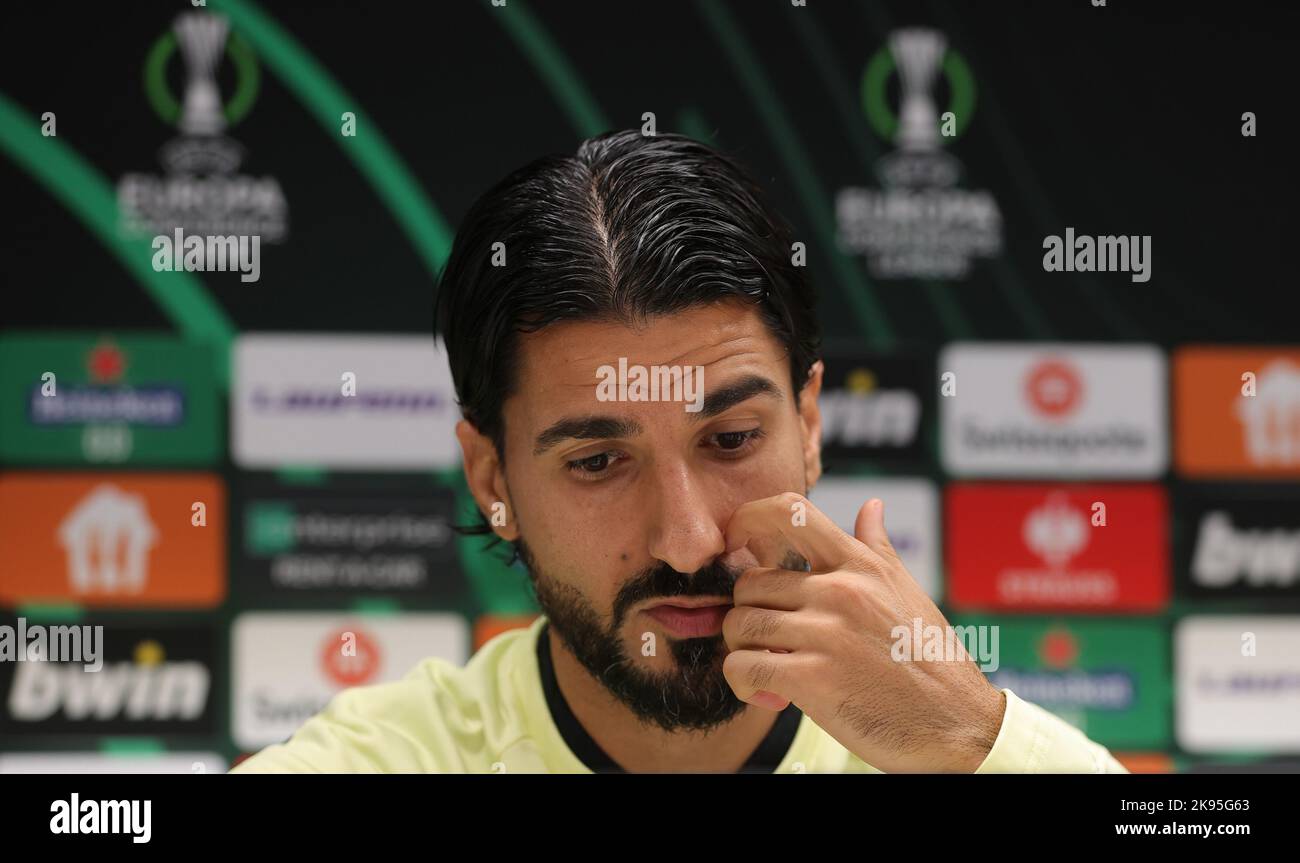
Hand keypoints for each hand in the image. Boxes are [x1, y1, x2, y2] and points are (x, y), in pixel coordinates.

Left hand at [720, 492, 1005, 772]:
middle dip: (749, 614)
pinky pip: (742, 666)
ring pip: (739, 625)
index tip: (737, 543)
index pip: (790, 512)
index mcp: (860, 565)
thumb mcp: (906, 592)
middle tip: (770, 643)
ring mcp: (825, 633)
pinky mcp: (812, 678)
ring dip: (744, 652)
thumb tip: (870, 505)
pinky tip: (771, 695)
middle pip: (750, 583)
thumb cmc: (931, 661)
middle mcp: (840, 591)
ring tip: (774, 670)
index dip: (748, 518)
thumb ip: (877, 548)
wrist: (958, 725)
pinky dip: (744, 683)